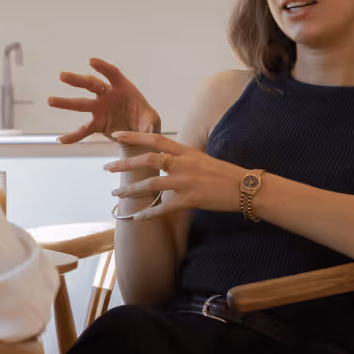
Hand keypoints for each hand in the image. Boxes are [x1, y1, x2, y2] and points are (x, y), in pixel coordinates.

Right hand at [48, 58, 160, 143]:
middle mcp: (109, 95)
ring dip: (66, 103)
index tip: (90, 61)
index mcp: (123, 88)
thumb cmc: (147, 122)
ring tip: (50, 100)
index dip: (103, 67)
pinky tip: (62, 140)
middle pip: (91, 84)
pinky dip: (73, 136)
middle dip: (77, 80)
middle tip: (62, 76)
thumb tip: (149, 127)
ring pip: (81, 104)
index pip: (112, 73)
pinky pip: (83, 129)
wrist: (140, 136)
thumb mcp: (153, 120)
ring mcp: (100, 109)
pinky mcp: (97, 123)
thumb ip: (151, 122)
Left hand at [105, 131, 247, 220]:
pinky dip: (149, 213)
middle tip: (107, 168)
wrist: (246, 187)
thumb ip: (181, 157)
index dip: (134, 136)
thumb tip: (162, 158)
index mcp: (186, 151)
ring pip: (152, 184)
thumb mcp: (201, 158)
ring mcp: (187, 182)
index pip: (155, 139)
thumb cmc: (223, 173)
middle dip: (126, 164)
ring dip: (132, 190)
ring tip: (116, 194)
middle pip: (149, 160)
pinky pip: (165, 207)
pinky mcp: (192, 199)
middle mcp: (184, 163)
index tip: (115, 135)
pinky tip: (137, 217)